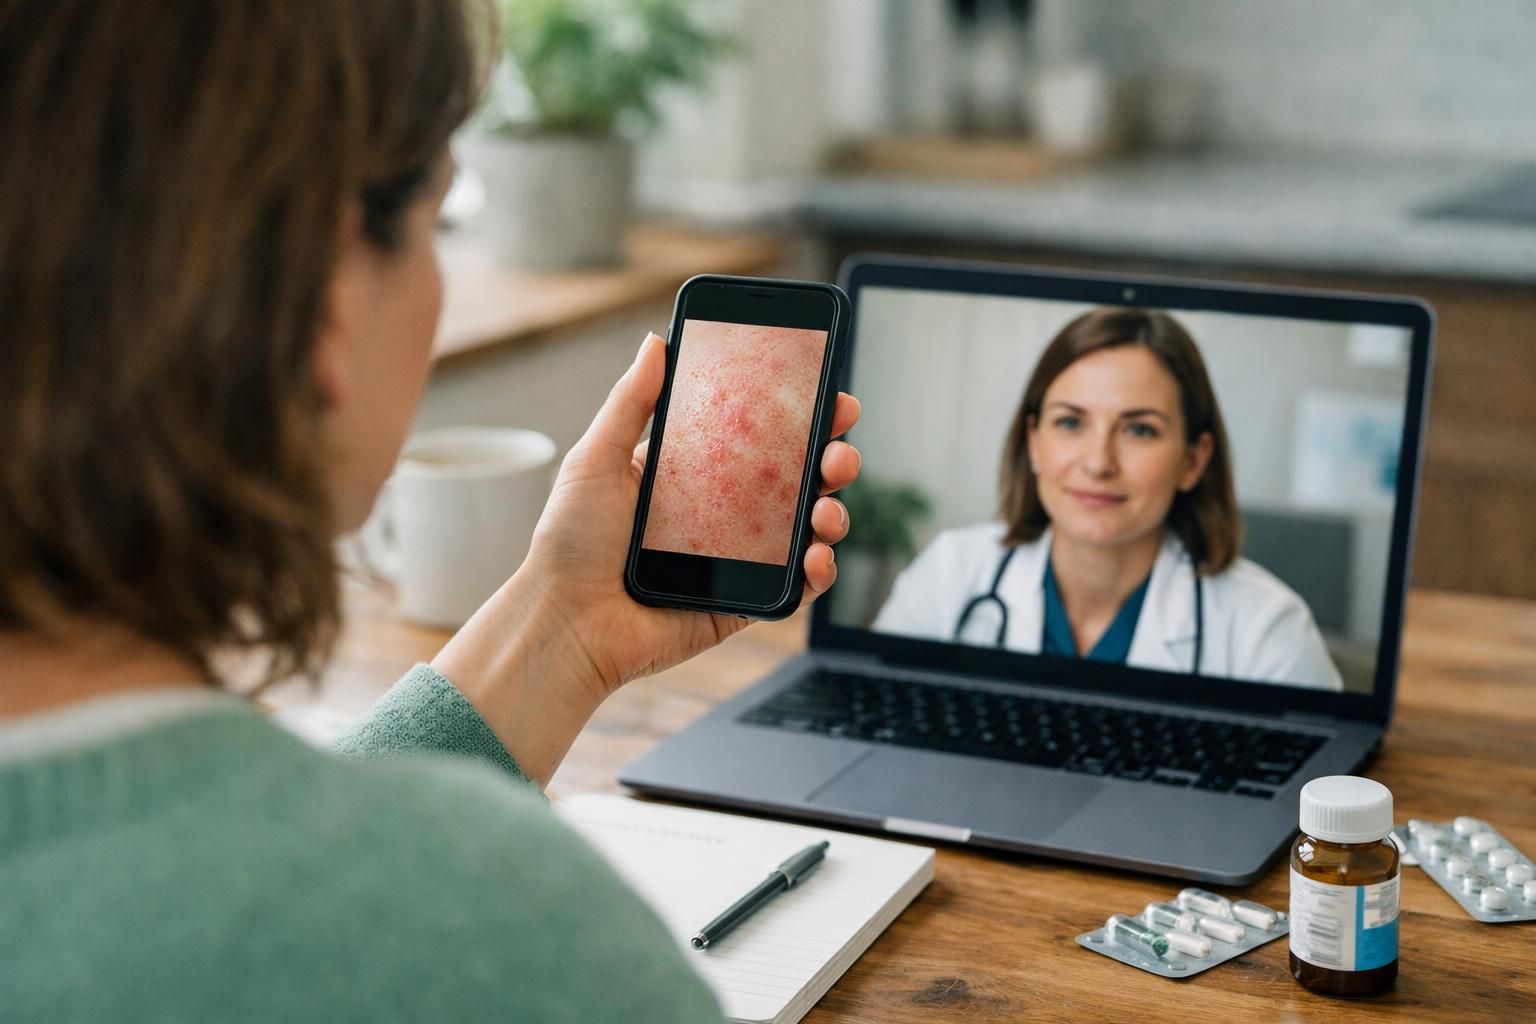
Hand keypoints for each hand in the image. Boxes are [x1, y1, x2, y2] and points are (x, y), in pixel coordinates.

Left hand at [525, 332, 862, 695]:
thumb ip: (630, 402)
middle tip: (840, 454)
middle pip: (796, 480)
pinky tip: (815, 557)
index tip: (832, 399)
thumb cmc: (569, 543)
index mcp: (692, 475)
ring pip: (806, 531)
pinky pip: (794, 588)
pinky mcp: (740, 603)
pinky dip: (818, 573)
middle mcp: (720, 514)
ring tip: (827, 511)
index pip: (759, 438)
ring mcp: (735, 560)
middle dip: (832, 461)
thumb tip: (656, 342)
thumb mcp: (596, 459)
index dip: (801, 418)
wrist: (564, 622)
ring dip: (832, 514)